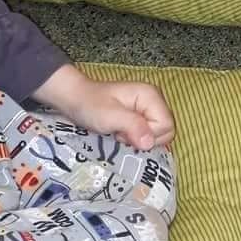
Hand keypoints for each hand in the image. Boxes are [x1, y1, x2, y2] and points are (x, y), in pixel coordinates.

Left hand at [33, 65, 174, 149]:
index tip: (124, 132)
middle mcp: (155, 102)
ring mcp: (149, 110)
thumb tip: (150, 143)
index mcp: (151, 96)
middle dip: (144, 139)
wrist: (74, 99)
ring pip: (158, 136)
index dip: (148, 135)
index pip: (166, 126)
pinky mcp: (142, 118)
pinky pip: (149, 136)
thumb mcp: (110, 116)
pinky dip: (136, 140)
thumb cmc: (90, 105)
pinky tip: (121, 135)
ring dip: (138, 140)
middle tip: (121, 133)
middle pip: (166, 132)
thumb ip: (132, 126)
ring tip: (120, 133)